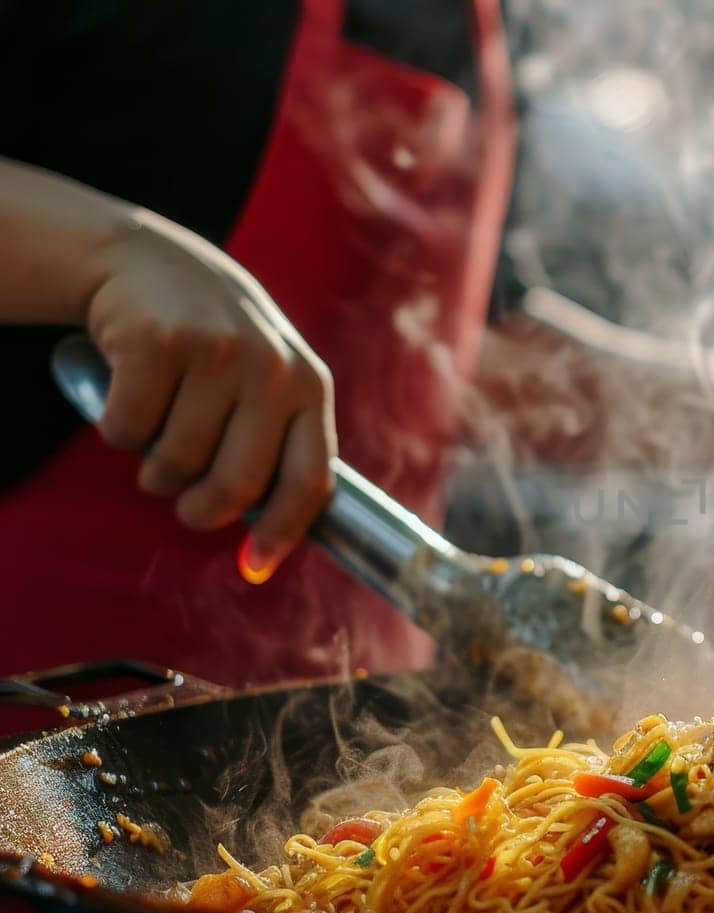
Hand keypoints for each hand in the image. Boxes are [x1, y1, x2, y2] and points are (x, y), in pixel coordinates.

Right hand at [84, 213, 335, 578]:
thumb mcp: (266, 383)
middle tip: (187, 504)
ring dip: (155, 468)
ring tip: (158, 435)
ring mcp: (218, 352)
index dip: (283, 532)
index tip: (253, 565)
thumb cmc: (215, 345)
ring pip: (175, 464)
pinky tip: (128, 396)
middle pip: (237, 486)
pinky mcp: (159, 342)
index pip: (312, 480)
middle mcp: (272, 368)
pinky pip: (127, 430)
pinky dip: (116, 429)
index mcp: (309, 386)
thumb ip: (275, 451)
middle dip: (202, 511)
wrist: (149, 261)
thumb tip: (261, 557)